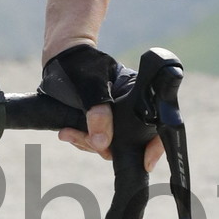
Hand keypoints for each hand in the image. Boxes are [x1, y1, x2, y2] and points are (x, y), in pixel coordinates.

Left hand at [40, 42, 161, 170]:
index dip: (154, 147)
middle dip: (107, 147)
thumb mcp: (90, 84)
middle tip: (84, 140)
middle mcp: (131, 109)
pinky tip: (66, 133)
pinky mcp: (99, 122)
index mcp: (139, 95)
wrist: (62, 55)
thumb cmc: (81, 62)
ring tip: (68, 133)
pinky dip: (80, 139)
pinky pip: (95, 140)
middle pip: (130, 141)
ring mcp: (115, 117)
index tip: (147, 163)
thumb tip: (101, 143)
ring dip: (88, 143)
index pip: (156, 126)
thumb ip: (97, 111)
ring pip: (110, 144)